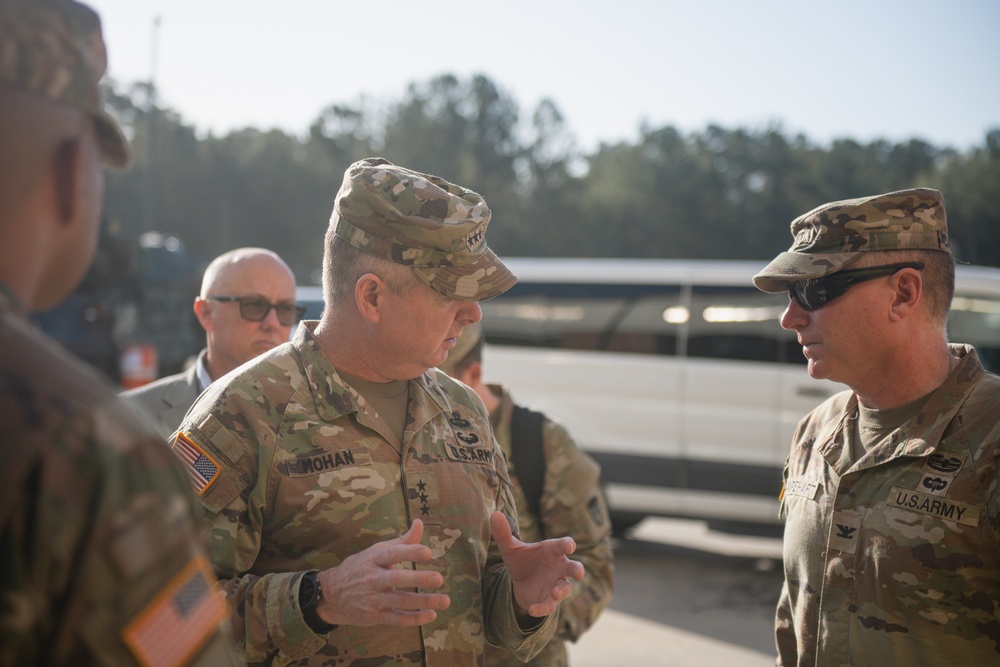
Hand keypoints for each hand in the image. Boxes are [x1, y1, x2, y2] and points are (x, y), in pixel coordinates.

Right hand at [316, 519, 450, 625]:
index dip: (410, 552)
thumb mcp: (376, 551)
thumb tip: (420, 522)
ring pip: (400, 601)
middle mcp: (372, 578)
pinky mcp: (374, 616)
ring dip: (423, 602)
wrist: (330, 594)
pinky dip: (414, 619)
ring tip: (444, 600)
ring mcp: (373, 599)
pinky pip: (396, 619)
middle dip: (418, 579)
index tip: (428, 552)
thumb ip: (402, 541)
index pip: (393, 553)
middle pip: (396, 578)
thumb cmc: (360, 568)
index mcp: (374, 559)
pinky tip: (431, 615)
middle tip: (439, 578)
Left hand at [490, 511, 584, 618]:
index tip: (569, 546)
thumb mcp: (511, 548)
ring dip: (562, 591)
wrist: (521, 582)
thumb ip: (503, 533)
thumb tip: (494, 514)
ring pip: (566, 589)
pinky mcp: (550, 600)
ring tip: (556, 592)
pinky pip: (549, 605)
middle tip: (579, 573)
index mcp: (552, 551)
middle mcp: (559, 568)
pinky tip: (532, 609)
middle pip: (573, 568)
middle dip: (577, 570)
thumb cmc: (523, 560)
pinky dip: (543, 608)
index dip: (567, 545)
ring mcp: (557, 584)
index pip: (563, 545)